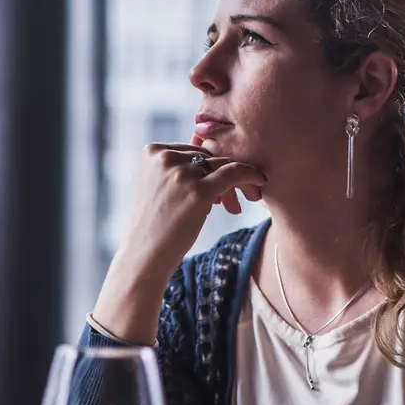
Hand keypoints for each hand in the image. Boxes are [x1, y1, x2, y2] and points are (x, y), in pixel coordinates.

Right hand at [90, 145, 264, 341]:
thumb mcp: (159, 186)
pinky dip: (250, 175)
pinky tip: (260, 182)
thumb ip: (179, 167)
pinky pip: (234, 173)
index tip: (219, 188)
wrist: (145, 255)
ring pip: (222, 163)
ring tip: (247, 196)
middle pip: (208, 156)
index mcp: (152, 151)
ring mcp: (180, 173)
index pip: (192, 149)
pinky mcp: (198, 191)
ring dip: (238, 179)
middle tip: (238, 195)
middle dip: (223, 174)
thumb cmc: (155, 225)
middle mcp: (164, 157)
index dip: (208, 168)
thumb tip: (216, 155)